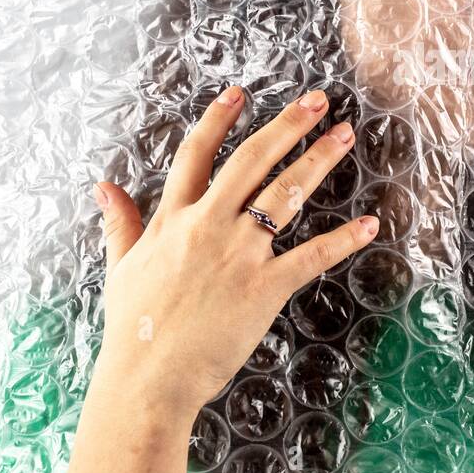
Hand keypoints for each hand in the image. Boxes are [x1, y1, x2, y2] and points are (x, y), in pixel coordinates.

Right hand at [61, 86, 377, 472]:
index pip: (196, 155)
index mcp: (173, 219)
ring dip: (317, 160)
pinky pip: (311, 255)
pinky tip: (368, 225)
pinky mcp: (264, 286)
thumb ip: (121, 222)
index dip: (218, 120)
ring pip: (284, 194)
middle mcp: (208, 225)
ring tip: (344, 135)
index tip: (239, 93)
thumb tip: (105, 186)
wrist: (147, 379)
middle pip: (250, 161)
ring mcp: (238, 254)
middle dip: (286, 125)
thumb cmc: (133, 329)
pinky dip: (343, 240)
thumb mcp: (121, 267)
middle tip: (317, 99)